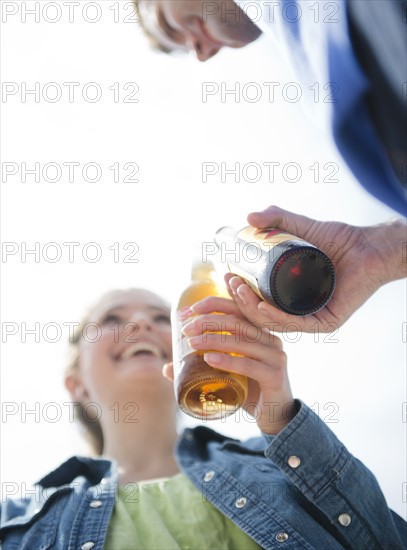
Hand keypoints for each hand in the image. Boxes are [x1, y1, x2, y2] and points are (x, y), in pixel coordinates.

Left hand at [163, 296, 295, 434]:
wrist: (275, 417)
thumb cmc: (249, 390)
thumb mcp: (225, 373)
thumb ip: (200, 368)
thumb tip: (167, 367)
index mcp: (259, 332)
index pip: (236, 308)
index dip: (212, 304)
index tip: (186, 311)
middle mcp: (270, 339)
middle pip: (237, 321)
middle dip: (208, 320)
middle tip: (185, 328)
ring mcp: (275, 357)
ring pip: (241, 341)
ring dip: (213, 339)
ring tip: (192, 342)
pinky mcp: (275, 376)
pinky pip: (249, 365)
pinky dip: (228, 360)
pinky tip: (209, 359)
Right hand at [223, 205, 406, 332]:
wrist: (369, 244)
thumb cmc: (339, 239)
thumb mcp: (300, 227)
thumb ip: (276, 218)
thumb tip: (248, 218)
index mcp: (290, 297)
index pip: (257, 301)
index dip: (238, 293)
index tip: (227, 275)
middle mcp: (299, 311)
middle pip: (261, 314)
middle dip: (241, 301)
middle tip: (233, 281)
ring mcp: (312, 318)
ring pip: (274, 322)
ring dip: (252, 309)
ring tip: (241, 289)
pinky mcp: (326, 321)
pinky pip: (297, 324)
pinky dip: (277, 318)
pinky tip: (262, 308)